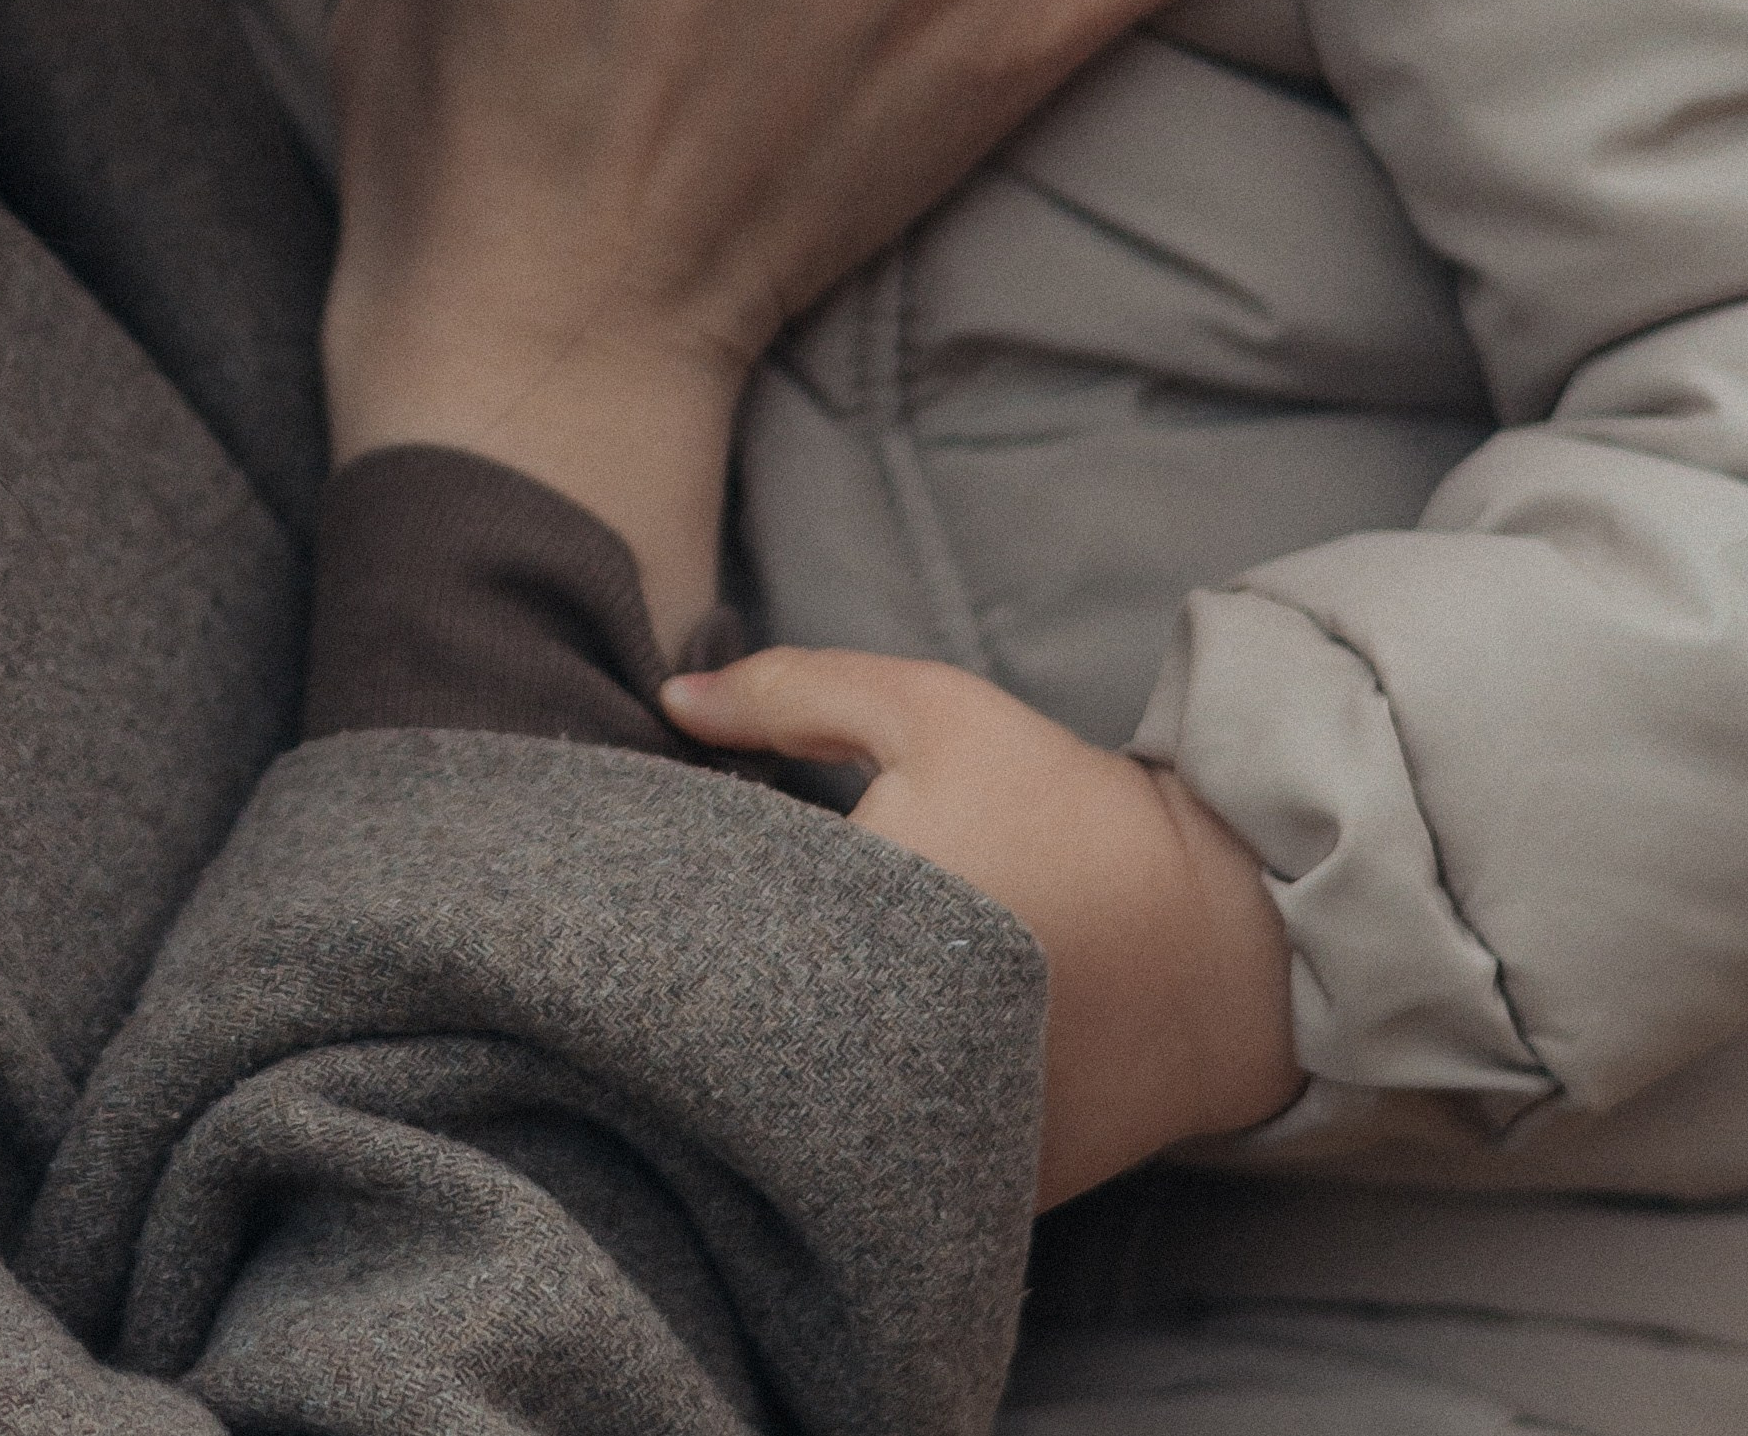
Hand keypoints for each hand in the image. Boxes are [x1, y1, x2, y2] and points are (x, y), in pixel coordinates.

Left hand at [661, 647, 1301, 1207]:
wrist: (1224, 941)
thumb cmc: (1069, 808)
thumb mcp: (932, 714)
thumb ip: (794, 693)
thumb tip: (671, 698)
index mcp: (859, 916)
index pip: (699, 930)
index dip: (666, 909)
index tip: (663, 885)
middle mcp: (884, 1044)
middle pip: (727, 1035)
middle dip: (703, 996)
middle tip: (693, 954)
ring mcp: (930, 1134)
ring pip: (788, 1114)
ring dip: (762, 1070)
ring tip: (775, 1009)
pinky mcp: (973, 1193)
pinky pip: (867, 1168)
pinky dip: (843, 1125)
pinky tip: (848, 1070)